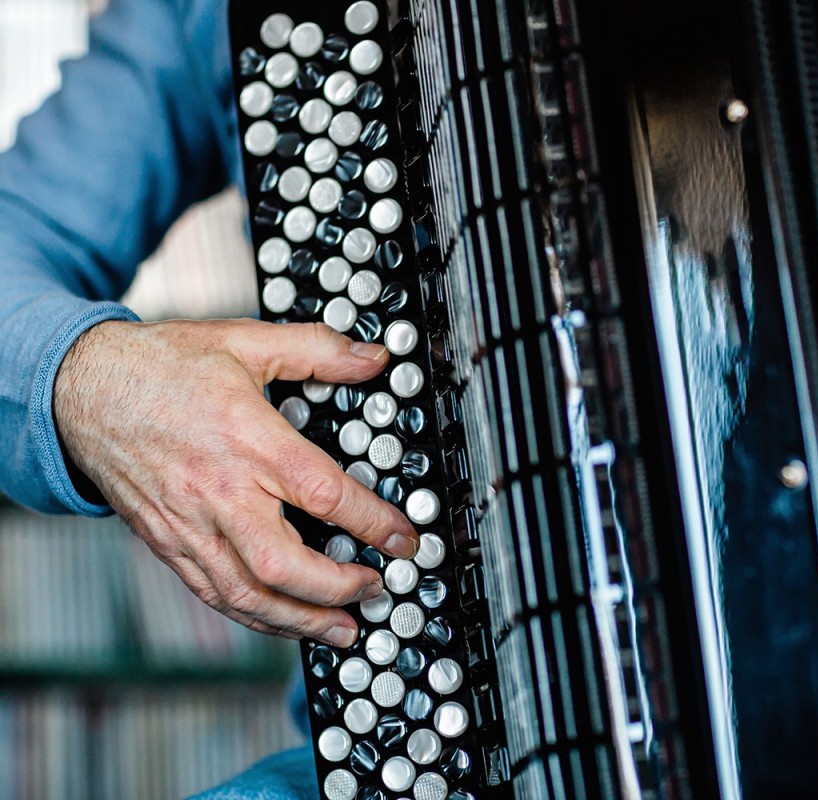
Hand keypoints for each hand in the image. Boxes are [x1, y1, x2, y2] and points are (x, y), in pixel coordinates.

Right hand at [53, 319, 418, 646]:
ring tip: (342, 629)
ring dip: (300, 620)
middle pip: (282, 563)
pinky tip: (284, 622)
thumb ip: (316, 349)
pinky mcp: (167, 542)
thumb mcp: (245, 339)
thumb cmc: (161, 366)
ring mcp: (189, 523)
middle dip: (337, 588)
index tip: (405, 540)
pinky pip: (213, 593)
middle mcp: (218, 490)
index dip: (373, 523)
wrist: (79, 389)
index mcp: (247, 438)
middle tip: (376, 589)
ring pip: (246, 592)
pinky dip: (254, 616)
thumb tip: (372, 357)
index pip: (322, 494)